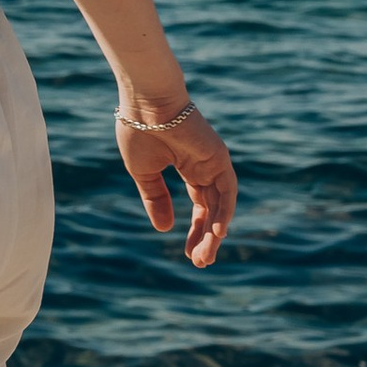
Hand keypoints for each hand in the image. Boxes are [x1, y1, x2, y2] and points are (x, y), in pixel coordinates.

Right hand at [114, 104, 235, 266]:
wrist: (145, 103)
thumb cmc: (139, 130)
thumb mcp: (144, 173)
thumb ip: (155, 200)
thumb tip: (163, 229)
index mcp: (188, 168)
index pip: (199, 205)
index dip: (195, 230)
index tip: (189, 254)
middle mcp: (205, 167)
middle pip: (212, 210)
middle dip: (206, 237)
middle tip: (200, 263)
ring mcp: (215, 162)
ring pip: (220, 205)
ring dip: (213, 233)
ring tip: (204, 257)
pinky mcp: (220, 157)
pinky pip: (227, 191)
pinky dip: (224, 212)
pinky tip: (218, 234)